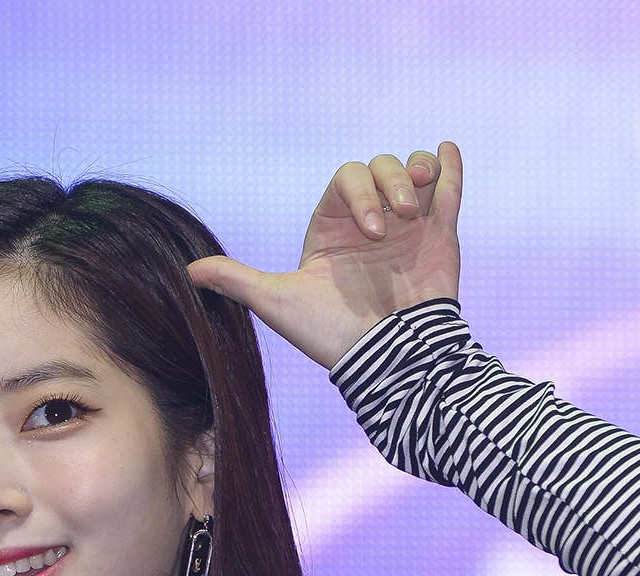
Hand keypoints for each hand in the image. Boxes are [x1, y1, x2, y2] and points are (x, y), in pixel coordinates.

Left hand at [188, 141, 461, 370]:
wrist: (388, 359)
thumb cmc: (331, 335)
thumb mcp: (278, 303)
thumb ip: (238, 281)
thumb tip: (188, 270)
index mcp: (333, 231)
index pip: (346, 181)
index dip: (359, 192)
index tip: (371, 229)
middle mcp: (370, 224)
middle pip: (381, 169)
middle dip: (392, 180)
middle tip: (399, 215)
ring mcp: (408, 229)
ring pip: (415, 173)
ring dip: (420, 168)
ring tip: (424, 181)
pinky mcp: (441, 238)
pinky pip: (448, 193)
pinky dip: (451, 169)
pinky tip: (448, 151)